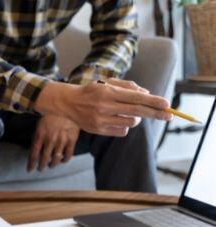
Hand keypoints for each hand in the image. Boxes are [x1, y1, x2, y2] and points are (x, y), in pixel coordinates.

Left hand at [28, 115, 79, 171]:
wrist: (67, 106)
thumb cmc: (51, 114)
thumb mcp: (40, 125)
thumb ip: (38, 137)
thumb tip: (35, 150)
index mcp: (40, 135)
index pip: (33, 154)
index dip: (31, 164)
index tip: (30, 170)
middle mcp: (50, 140)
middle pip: (44, 159)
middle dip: (41, 166)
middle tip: (40, 169)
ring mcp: (61, 141)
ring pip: (56, 159)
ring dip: (52, 164)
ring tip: (51, 165)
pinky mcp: (72, 140)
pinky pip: (68, 155)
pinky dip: (65, 160)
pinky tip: (62, 160)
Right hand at [35, 78, 171, 136]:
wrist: (68, 102)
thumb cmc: (91, 91)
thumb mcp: (108, 83)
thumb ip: (127, 87)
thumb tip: (147, 94)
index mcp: (108, 92)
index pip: (136, 98)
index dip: (153, 102)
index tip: (167, 104)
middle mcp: (105, 106)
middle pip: (137, 112)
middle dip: (155, 113)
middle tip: (170, 116)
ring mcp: (101, 120)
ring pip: (131, 123)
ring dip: (136, 118)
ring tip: (129, 113)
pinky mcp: (98, 130)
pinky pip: (121, 131)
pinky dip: (125, 126)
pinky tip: (118, 120)